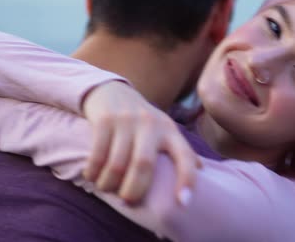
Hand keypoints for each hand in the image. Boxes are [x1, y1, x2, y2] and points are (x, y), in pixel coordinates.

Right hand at [82, 81, 200, 204]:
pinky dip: (93, 172)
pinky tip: (92, 177)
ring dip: (109, 184)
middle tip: (128, 201)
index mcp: (170, 131)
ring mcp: (127, 120)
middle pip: (144, 165)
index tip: (184, 203)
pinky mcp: (105, 120)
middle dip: (134, 190)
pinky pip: (98, 155)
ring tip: (107, 188)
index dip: (187, 179)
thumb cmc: (142, 121)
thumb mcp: (164, 130)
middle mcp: (151, 124)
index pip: (185, 156)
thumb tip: (202, 170)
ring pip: (117, 164)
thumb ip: (179, 149)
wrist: (112, 91)